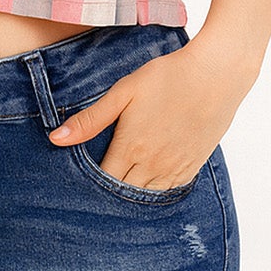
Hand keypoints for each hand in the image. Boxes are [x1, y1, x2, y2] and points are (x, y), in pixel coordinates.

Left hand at [47, 33, 254, 189]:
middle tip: (98, 185)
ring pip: (146, 195)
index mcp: (130, 147)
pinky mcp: (193, 166)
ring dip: (132, 191)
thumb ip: (90, 119)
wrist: (215, 75)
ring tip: (121, 184)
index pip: (102, 179)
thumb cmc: (167, 77)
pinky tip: (148, 179)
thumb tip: (55, 139)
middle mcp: (151, 164)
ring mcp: (174, 167)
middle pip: (123, 191)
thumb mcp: (123, 92)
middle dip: (109, 190)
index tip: (80, 177)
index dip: (90, 180)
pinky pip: (169, 190)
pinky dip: (156, 189)